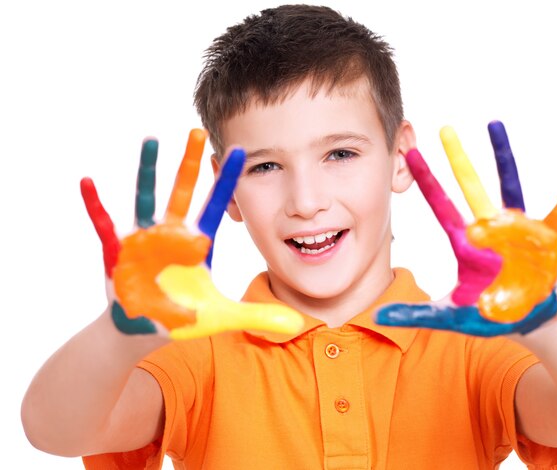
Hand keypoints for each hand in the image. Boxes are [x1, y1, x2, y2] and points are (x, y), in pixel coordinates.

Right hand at [81, 129, 303, 338]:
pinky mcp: (119, 251)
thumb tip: (297, 323)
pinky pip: (105, 223)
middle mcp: (172, 233)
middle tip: (198, 130)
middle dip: (190, 163)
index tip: (242, 151)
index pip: (217, 205)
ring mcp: (144, 239)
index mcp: (198, 242)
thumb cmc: (181, 318)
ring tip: (151, 140)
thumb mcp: (221, 316)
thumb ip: (257, 316)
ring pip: (147, 197)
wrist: (143, 330)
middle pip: (183, 192)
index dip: (228, 181)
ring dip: (148, 170)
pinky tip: (88, 182)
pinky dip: (96, 204)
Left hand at [376, 121, 556, 335]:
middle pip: (469, 187)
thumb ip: (415, 315)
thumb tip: (375, 317)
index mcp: (466, 243)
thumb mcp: (449, 315)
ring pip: (509, 185)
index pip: (440, 206)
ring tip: (494, 125)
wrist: (526, 320)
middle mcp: (488, 228)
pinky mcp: (545, 237)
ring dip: (502, 157)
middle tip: (444, 129)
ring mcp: (517, 229)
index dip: (426, 181)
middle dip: (457, 159)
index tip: (411, 154)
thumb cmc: (486, 314)